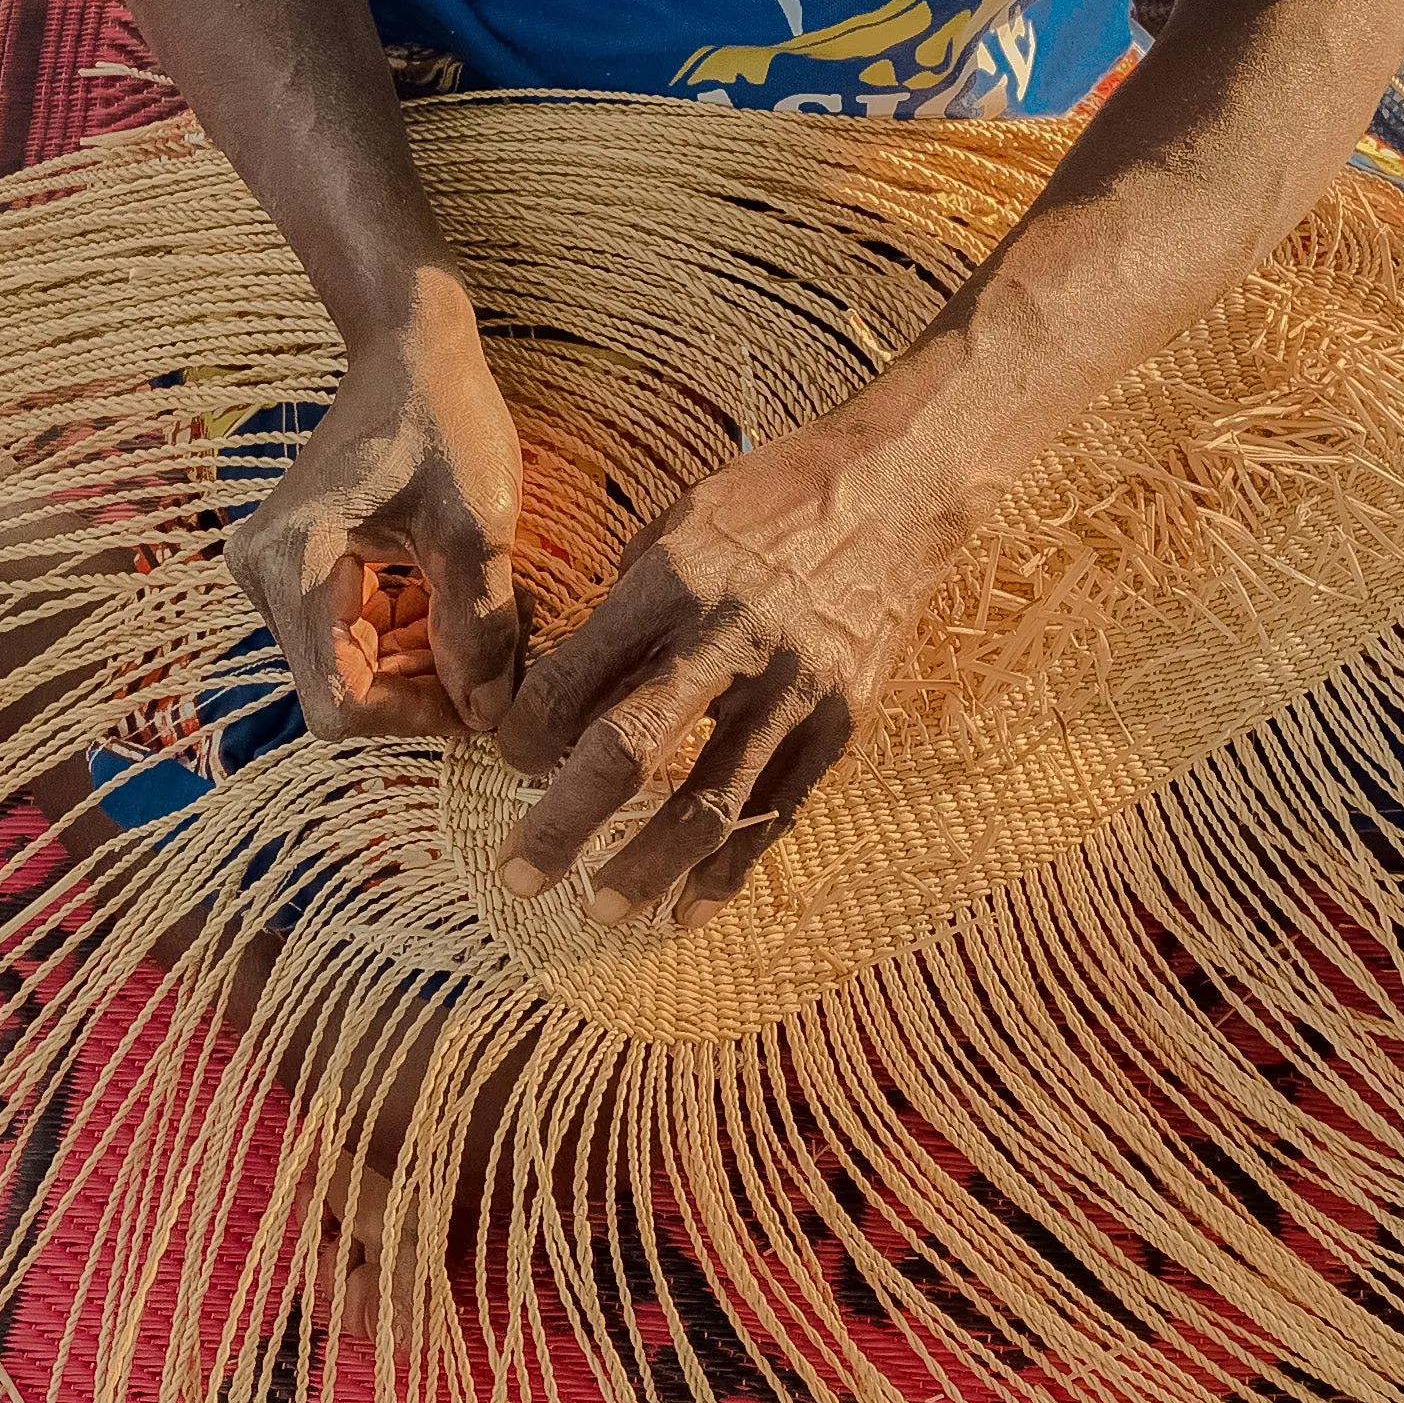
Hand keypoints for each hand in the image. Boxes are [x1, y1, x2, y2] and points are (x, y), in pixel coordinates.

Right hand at [227, 271, 524, 741]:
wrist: (410, 350)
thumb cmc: (444, 420)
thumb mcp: (478, 527)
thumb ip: (479, 628)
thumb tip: (483, 715)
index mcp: (293, 563)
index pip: (339, 703)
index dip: (414, 718)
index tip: (483, 700)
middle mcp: (262, 576)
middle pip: (342, 690)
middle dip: (422, 689)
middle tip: (496, 664)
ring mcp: (272, 573)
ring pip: (348, 668)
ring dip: (417, 664)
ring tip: (481, 628)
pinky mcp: (294, 568)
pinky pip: (348, 635)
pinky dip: (404, 636)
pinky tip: (450, 606)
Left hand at [494, 418, 935, 927]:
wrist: (897, 492)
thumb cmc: (769, 503)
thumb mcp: (679, 523)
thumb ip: (625, 608)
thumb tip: (567, 690)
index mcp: (674, 582)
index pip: (575, 678)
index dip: (526, 732)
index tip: (506, 759)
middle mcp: (732, 639)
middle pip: (630, 751)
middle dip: (564, 823)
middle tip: (517, 876)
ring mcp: (794, 688)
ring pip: (709, 804)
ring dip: (647, 867)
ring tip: (601, 910)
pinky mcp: (842, 721)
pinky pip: (778, 812)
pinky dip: (732, 870)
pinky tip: (689, 910)